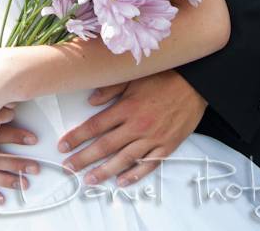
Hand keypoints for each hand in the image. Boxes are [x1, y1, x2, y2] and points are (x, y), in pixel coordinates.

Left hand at [58, 70, 206, 186]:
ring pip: (124, 160)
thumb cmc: (164, 77)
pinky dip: (134, 175)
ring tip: (89, 180)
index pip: (95, 126)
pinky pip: (148, 165)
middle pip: (105, 146)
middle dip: (84, 159)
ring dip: (104, 171)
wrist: (196, 84)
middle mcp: (137, 125)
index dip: (77, 137)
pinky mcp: (167, 146)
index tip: (63, 146)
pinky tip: (121, 181)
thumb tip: (90, 101)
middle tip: (68, 168)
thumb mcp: (133, 77)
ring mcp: (153, 138)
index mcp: (127, 107)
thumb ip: (110, 89)